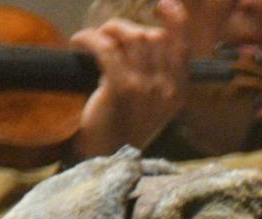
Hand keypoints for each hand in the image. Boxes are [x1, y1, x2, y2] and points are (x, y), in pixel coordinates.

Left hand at [70, 0, 190, 158]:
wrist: (105, 159)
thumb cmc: (122, 129)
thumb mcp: (149, 103)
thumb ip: (155, 75)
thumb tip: (143, 36)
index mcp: (178, 92)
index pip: (183, 48)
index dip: (176, 22)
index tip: (166, 4)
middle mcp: (168, 90)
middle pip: (151, 37)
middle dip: (124, 28)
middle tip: (104, 36)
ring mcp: (147, 90)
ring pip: (130, 38)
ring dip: (104, 32)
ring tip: (90, 42)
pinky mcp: (121, 89)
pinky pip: (106, 48)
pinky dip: (88, 40)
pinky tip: (78, 44)